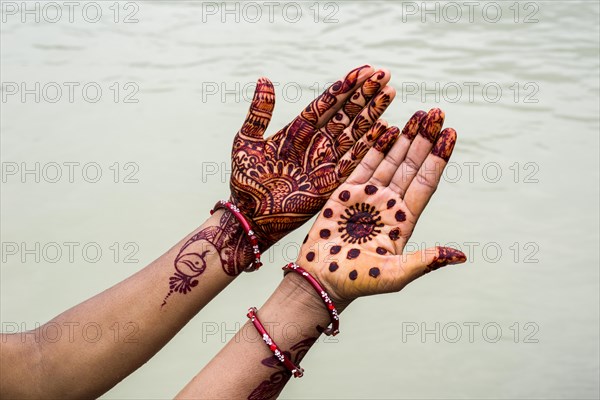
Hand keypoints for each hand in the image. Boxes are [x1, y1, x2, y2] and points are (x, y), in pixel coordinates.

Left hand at [230, 66, 395, 248]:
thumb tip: (264, 79)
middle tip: (385, 74)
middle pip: (346, 114)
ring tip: (390, 92)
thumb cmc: (245, 180)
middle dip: (365, 94)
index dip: (345, 87)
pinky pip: (356, 160)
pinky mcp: (332, 182)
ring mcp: (327, 161)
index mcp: (299, 130)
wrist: (250, 215)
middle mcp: (317, 143)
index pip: (327, 103)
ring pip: (355, 132)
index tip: (364, 69)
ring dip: (373, 113)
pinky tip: (387, 128)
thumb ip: (259, 112)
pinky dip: (372, 145)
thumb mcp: (247, 140)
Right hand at [295, 108, 465, 303]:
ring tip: (417, 115)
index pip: (426, 182)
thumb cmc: (359, 282)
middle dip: (424, 139)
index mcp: (404, 220)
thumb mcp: (396, 274)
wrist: (322, 280)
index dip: (439, 158)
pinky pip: (363, 164)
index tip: (451, 133)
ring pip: (391, 160)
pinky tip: (387, 128)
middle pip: (412, 165)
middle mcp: (389, 204)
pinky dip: (375, 146)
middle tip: (436, 112)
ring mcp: (367, 197)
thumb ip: (425, 261)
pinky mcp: (345, 193)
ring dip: (404, 138)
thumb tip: (460, 256)